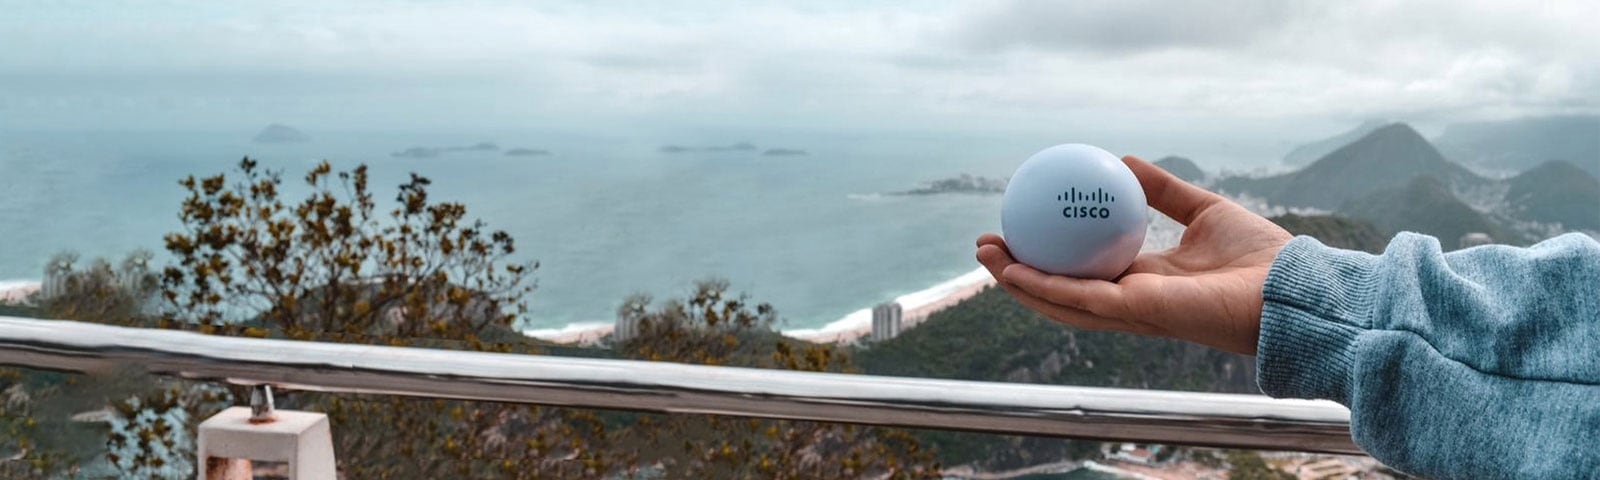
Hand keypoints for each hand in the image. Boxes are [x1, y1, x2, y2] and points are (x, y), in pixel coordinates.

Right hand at [976, 155, 1291, 354]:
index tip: (1020, 227)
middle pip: (1060, 290)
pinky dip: (1043, 287)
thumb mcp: (1202, 208)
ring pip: (1058, 300)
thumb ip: (1163, 190)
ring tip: (983, 256)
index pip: (1084, 271)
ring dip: (1017, 281)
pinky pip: (1080, 299)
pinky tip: (1015, 270)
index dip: (1048, 255)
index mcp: (1146, 281)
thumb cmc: (1260, 255)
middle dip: (1019, 272)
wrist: (1290, 288)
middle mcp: (1131, 301)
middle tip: (986, 245)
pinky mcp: (1137, 314)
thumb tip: (1121, 160)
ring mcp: (1130, 312)